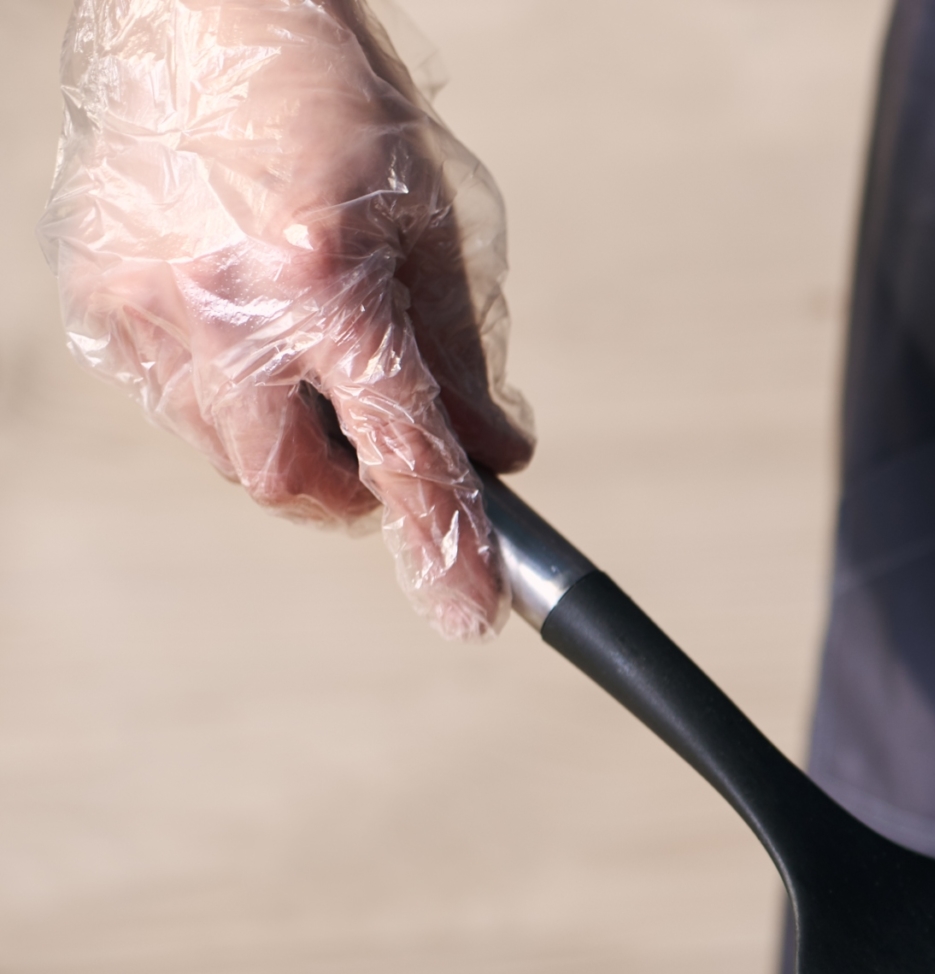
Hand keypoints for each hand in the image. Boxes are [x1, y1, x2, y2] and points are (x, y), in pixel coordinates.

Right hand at [43, 0, 531, 637]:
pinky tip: (248, 318)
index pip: (397, 449)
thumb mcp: (433, 227)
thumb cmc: (336, 106)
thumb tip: (497, 461)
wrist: (208, 8)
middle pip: (292, 482)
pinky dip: (228, 392)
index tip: (468, 611)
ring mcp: (143, 301)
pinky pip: (173, 398)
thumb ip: (461, 358)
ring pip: (227, 450)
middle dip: (350, 490)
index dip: (439, 537)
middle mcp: (221, 302)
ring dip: (288, 436)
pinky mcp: (96, 294)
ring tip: (313, 348)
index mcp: (323, 279)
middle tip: (387, 453)